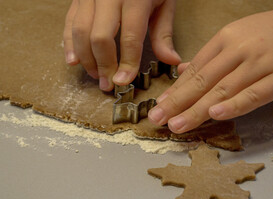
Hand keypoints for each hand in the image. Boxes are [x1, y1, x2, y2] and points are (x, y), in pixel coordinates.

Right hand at [63, 0, 180, 90]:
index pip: (130, 37)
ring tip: (96, 75)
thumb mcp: (164, 4)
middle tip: (107, 84)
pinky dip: (69, 43)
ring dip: (86, 58)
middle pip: (100, 37)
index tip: (124, 82)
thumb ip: (164, 34)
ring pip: (81, 31)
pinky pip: (70, 22)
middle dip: (103, 65)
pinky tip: (74, 61)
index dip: (127, 63)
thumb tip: (171, 61)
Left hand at [148, 4, 272, 133]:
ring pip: (223, 90)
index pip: (196, 69)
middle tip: (157, 119)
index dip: (176, 89)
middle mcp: (240, 49)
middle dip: (177, 102)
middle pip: (203, 80)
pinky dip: (234, 105)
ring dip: (197, 110)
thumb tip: (183, 71)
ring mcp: (261, 64)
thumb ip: (211, 56)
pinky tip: (215, 115)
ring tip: (177, 125)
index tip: (160, 105)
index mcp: (226, 38)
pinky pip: (254, 94)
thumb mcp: (238, 35)